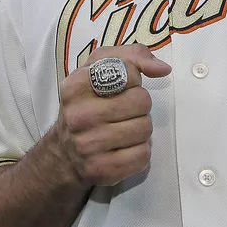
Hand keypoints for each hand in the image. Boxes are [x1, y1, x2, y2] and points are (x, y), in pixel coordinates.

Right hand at [55, 44, 170, 186]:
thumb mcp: (99, 69)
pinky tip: (124, 148)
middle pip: (142, 101)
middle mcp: (78, 115)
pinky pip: (143, 154)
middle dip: (140, 105)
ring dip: (141, 127)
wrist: (64, 153)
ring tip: (124, 129)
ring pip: (145, 128)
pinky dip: (140, 151)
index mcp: (75, 86)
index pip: (128, 72)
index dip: (132, 79)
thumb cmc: (89, 103)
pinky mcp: (102, 169)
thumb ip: (132, 56)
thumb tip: (163, 68)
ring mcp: (88, 145)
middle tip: (124, 111)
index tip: (119, 88)